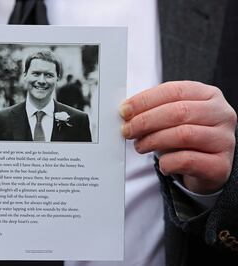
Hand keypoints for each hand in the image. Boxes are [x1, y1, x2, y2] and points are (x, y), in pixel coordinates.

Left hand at [120, 81, 236, 193]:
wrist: (204, 168)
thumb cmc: (184, 139)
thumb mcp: (170, 118)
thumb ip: (153, 110)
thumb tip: (126, 112)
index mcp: (208, 95)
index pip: (174, 91)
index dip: (145, 100)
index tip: (124, 111)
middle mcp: (222, 114)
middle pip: (178, 112)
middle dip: (146, 121)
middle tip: (127, 130)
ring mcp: (225, 140)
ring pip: (183, 135)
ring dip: (153, 140)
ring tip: (139, 146)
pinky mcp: (221, 165)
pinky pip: (187, 160)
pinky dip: (167, 161)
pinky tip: (161, 163)